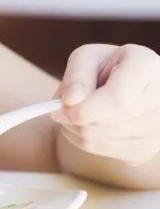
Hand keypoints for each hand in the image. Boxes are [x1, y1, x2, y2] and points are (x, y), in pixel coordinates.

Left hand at [51, 43, 159, 166]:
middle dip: (72, 118)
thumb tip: (71, 101)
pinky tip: (85, 124)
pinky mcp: (147, 149)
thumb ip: (77, 75)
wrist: (127, 86)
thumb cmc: (104, 66)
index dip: (83, 108)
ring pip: (101, 139)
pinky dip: (82, 140)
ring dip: (74, 129)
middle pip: (106, 122)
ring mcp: (157, 128)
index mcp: (146, 66)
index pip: (116, 99)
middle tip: (58, 109)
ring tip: (72, 113)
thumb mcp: (87, 57)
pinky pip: (102, 151)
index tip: (58, 108)